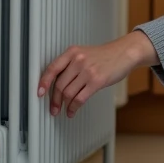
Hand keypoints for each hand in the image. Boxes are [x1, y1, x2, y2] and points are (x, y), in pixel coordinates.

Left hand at [37, 33, 152, 117]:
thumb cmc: (105, 56)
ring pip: (68, 93)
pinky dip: (73, 107)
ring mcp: (87, 70)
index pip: (52, 69)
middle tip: (53, 108)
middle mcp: (78, 60)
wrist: (124, 53)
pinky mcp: (97, 81)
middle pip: (59, 84)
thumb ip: (70, 66)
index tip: (39, 93)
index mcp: (72, 52)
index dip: (43, 83)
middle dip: (54, 100)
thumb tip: (57, 85)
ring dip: (64, 105)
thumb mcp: (84, 54)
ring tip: (64, 110)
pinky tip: (72, 110)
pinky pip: (80, 98)